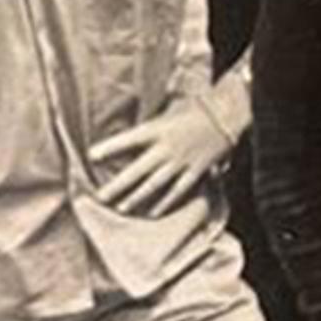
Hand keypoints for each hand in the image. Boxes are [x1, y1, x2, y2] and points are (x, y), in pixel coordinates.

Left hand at [88, 104, 232, 216]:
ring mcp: (181, 161)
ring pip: (155, 184)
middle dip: (117, 185)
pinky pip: (178, 190)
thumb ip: (151, 126)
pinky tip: (152, 212)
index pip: (128, 140)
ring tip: (121, 208)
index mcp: (158, 129)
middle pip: (137, 170)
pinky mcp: (196, 171)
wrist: (229, 113)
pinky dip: (165, 202)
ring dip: (136, 197)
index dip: (109, 148)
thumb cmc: (197, 108)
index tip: (91, 156)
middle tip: (99, 197)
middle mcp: (167, 148)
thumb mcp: (169, 110)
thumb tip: (131, 136)